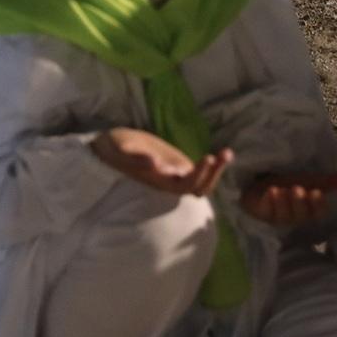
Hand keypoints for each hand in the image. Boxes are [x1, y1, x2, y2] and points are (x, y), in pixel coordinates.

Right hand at [91, 128, 232, 195]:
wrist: (109, 150)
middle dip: (212, 173)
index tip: (206, 158)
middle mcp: (168, 183)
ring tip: (227, 153)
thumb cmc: (113, 150)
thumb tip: (154, 164)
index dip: (198, 176)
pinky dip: (212, 165)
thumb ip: (135, 159)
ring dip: (216, 170)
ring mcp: (174, 176)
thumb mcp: (121, 150)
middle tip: (223, 154)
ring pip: (201, 182)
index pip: (184, 185)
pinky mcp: (178, 168)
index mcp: (157, 180)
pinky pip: (199, 172)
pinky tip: (222, 153)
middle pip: (198, 187)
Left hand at [239, 171, 336, 226]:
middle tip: (298, 189)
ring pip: (283, 215)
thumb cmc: (286, 182)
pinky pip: (266, 212)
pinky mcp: (261, 213)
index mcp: (308, 210)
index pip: (318, 213)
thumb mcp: (307, 180)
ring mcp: (277, 216)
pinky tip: (270, 192)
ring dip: (283, 202)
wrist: (258, 181)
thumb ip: (326, 181)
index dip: (318, 205)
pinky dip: (268, 202)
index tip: (317, 193)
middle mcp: (294, 216)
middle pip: (300, 215)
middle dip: (299, 203)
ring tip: (280, 189)